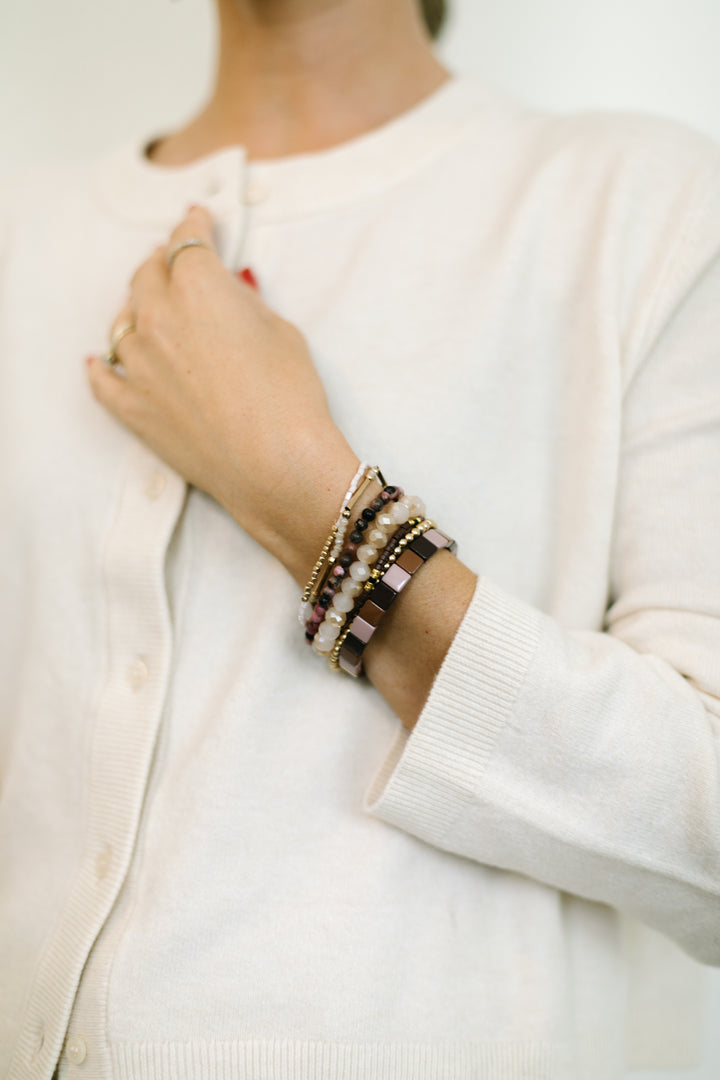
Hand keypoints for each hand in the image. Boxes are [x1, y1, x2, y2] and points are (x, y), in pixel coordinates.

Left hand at [88, 206, 359, 581]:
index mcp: (197, 286)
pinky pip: (102, 376)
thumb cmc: (291, 397)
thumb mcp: (281, 330)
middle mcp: (157, 317)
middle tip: (174, 261)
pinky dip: (103, 365)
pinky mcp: (130, 406)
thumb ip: (242, 302)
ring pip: (123, 321)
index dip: (194, 225)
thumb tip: (226, 294)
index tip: (197, 219)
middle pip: (147, 274)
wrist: (278, 466)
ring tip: (151, 313)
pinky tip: (100, 360)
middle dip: (163, 263)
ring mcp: (137, 363)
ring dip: (138, 311)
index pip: (186, 240)